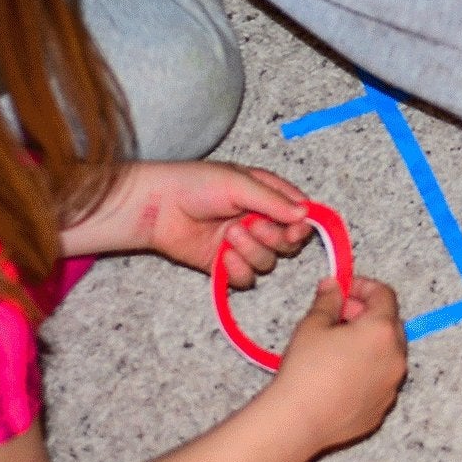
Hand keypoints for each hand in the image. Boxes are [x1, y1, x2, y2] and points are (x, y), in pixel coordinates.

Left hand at [133, 162, 318, 288]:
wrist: (156, 207)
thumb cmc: (194, 184)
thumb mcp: (239, 183)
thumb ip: (274, 201)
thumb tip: (306, 215)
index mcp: (266, 195)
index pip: (299, 214)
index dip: (302, 225)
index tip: (296, 228)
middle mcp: (258, 220)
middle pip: (289, 243)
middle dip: (276, 238)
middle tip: (256, 227)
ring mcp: (242, 245)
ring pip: (269, 262)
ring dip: (253, 251)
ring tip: (229, 234)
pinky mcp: (225, 265)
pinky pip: (246, 278)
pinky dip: (238, 270)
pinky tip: (224, 255)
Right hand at [267, 277, 406, 453]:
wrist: (299, 420)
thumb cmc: (305, 369)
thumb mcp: (313, 326)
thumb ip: (328, 300)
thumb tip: (333, 285)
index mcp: (382, 330)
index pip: (384, 295)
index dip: (364, 287)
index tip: (345, 289)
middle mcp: (396, 357)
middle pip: (390, 324)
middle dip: (367, 314)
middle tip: (339, 317)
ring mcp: (392, 385)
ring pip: (388, 353)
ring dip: (370, 343)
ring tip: (339, 347)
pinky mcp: (383, 407)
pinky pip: (382, 380)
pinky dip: (369, 370)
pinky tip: (342, 375)